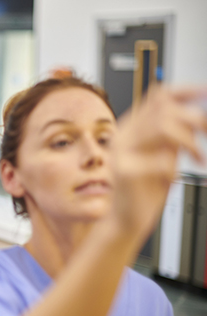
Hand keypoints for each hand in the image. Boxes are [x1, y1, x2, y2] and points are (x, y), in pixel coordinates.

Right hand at [109, 85, 206, 249]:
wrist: (126, 219)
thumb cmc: (145, 189)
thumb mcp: (164, 155)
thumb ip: (174, 135)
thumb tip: (196, 114)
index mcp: (132, 128)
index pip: (158, 96)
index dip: (187, 91)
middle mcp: (124, 136)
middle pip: (164, 109)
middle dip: (195, 118)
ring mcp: (122, 153)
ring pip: (163, 127)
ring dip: (190, 142)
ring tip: (198, 158)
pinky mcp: (125, 172)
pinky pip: (161, 160)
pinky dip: (174, 169)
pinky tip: (172, 178)